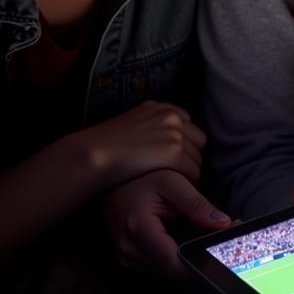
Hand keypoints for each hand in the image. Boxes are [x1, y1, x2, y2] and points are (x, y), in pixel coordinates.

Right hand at [74, 101, 206, 187]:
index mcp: (161, 107)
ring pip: (197, 158)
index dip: (183, 142)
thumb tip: (162, 139)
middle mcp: (171, 117)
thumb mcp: (131, 123)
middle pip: (197, 140)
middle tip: (177, 171)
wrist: (95, 154)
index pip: (188, 124)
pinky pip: (193, 171)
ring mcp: (174, 134)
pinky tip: (174, 186)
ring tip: (173, 180)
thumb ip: (150, 125)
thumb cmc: (106, 145)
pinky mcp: (174, 153)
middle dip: (189, 155)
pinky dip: (187, 181)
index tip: (174, 156)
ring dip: (188, 170)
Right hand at [102, 170, 230, 276]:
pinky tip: (187, 245)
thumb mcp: (172, 181)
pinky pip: (156, 267)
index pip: (175, 264)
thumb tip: (224, 223)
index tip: (225, 251)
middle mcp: (129, 250)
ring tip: (209, 241)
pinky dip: (174, 259)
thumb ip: (197, 204)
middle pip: (172, 272)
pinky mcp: (126, 259)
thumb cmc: (140, 176)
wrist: (109, 180)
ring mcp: (125, 258)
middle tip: (225, 241)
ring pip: (165, 272)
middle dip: (199, 260)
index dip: (202, 261)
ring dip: (187, 261)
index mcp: (139, 230)